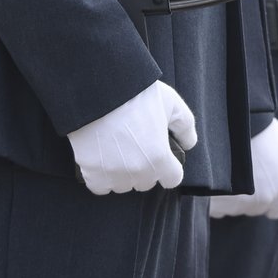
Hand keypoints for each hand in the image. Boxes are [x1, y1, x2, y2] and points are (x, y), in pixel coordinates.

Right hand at [67, 80, 195, 195]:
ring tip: (117, 152)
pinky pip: (99, 186)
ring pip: (122, 185)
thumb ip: (185, 127)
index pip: (172, 179)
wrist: (97, 91)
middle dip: (144, 169)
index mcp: (159, 158)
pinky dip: (99, 177)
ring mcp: (112, 174)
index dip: (169, 169)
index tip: (163, 159)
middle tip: (137, 148)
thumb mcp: (172, 104)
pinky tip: (101, 159)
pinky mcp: (90, 173)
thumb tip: (188, 144)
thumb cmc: (136, 95)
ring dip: (121, 174)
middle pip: (145, 182)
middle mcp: (137, 171)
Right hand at [209, 119, 277, 219]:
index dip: (269, 196)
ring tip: (226, 172)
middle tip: (241, 173)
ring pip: (233, 209)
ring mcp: (237, 206)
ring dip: (230, 198)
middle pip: (254, 208)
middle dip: (249, 196)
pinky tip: (213, 181)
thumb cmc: (260, 129)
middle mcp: (262, 202)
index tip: (260, 184)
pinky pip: (215, 209)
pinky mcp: (215, 206)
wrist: (231, 123)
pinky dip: (213, 201)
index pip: (277, 209)